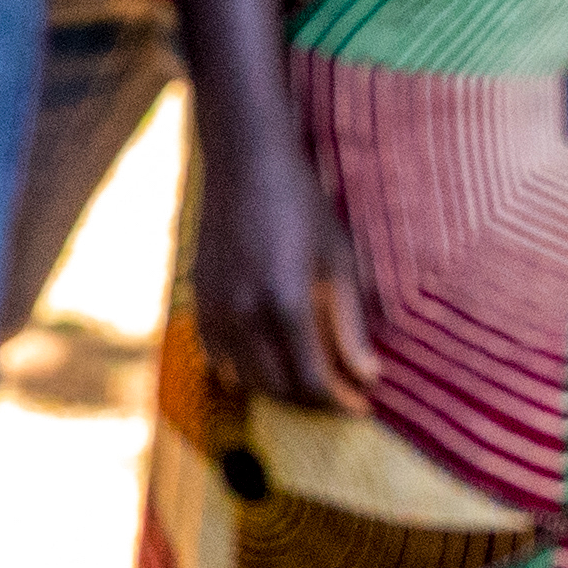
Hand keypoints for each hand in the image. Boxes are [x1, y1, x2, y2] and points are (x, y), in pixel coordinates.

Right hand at [188, 113, 380, 415]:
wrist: (244, 162)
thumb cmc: (301, 204)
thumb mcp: (338, 261)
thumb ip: (350, 325)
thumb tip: (368, 375)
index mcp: (285, 304)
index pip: (313, 381)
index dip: (340, 401)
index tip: (363, 405)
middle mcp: (244, 316)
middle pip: (280, 389)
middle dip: (315, 403)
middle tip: (342, 398)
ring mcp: (214, 310)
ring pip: (246, 380)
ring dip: (281, 391)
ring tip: (310, 384)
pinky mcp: (198, 301)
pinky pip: (218, 358)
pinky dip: (244, 372)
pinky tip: (267, 363)